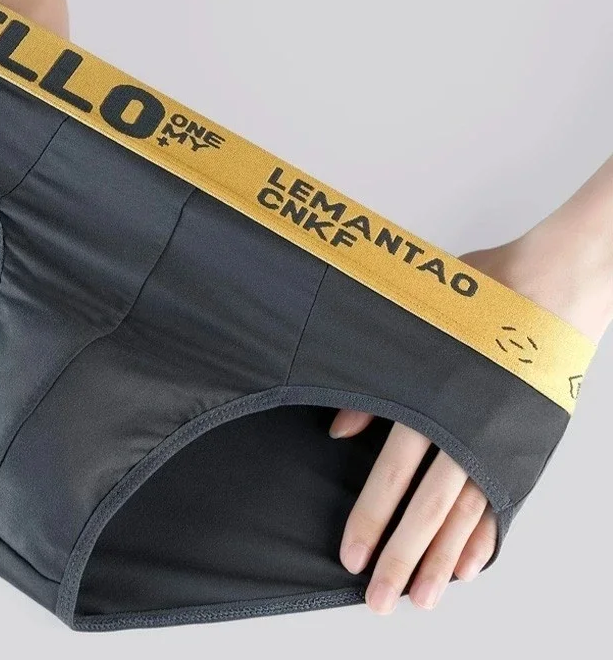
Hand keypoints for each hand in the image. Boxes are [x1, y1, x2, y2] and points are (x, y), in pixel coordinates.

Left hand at [331, 236, 607, 613]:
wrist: (547, 286)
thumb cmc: (473, 300)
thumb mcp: (410, 329)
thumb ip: (374, 384)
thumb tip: (340, 431)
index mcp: (432, 399)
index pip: (393, 476)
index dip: (370, 518)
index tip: (351, 555)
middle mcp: (465, 430)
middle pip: (428, 509)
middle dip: (401, 558)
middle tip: (380, 600)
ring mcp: (499, 442)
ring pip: (467, 515)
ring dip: (442, 561)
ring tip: (422, 598)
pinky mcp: (523, 446)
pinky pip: (502, 503)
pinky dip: (485, 538)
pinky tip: (469, 568)